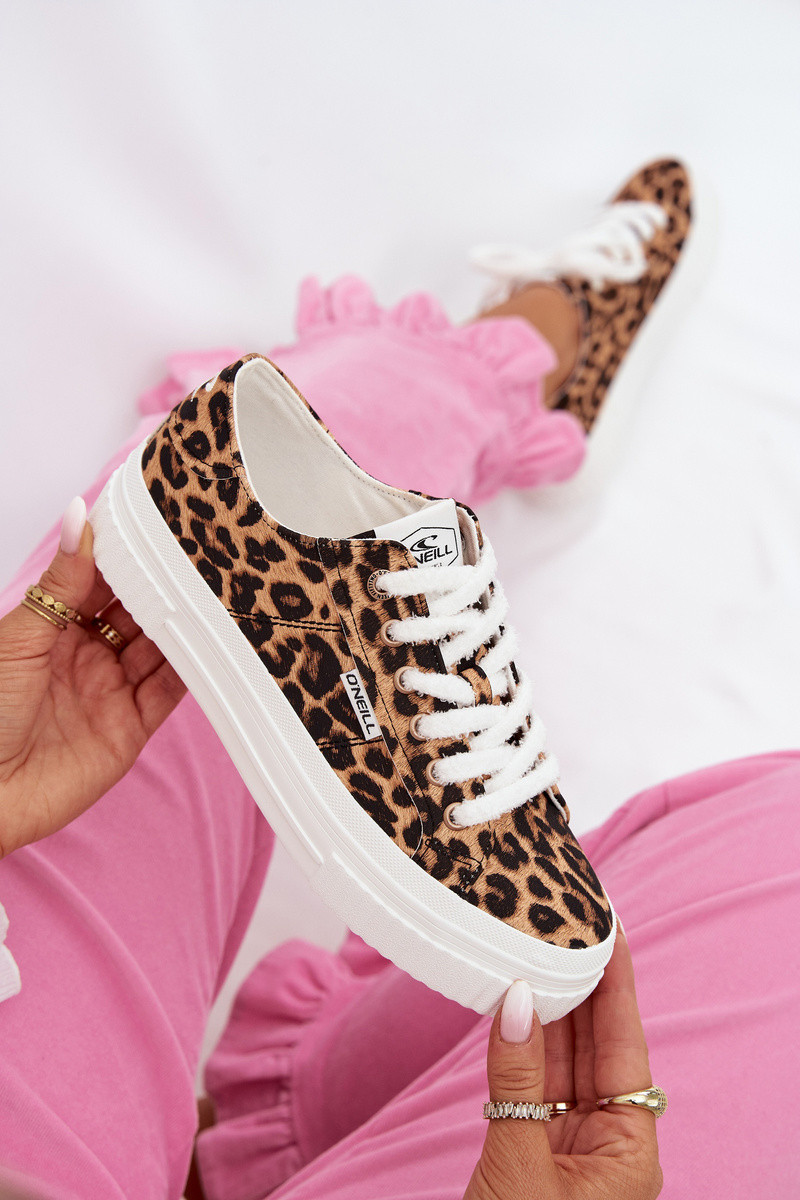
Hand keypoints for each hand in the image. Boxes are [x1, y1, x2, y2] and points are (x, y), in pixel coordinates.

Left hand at [0, 497, 185, 856]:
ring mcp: (111, 691)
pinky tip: (213, 645)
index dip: (130, 556)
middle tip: (204, 556)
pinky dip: (193, 670)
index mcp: (55, 627)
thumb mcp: (21, 635)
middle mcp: (87, 655)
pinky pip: (169, 692)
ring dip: (186, 625)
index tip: (163, 525)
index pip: (102, 581)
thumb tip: (78, 516)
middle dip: (166, 587)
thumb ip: (62, 580)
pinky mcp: (131, 727)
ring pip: (160, 649)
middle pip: (138, 613)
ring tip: (219, 593)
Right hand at [465, 924, 662, 1199]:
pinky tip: (513, 1002)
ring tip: (538, 950)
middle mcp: (605, 1141)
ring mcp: (569, 1144)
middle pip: (596, 1044)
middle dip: (582, 984)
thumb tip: (515, 1001)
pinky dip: (520, 1042)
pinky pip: (531, 1081)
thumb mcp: (521, 1166)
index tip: (612, 928)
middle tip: (568, 926)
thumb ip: (517, 1084)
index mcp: (628, 1152)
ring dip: (547, 1008)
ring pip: (561, 1059)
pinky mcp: (532, 1148)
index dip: (618, 983)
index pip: (626, 1046)